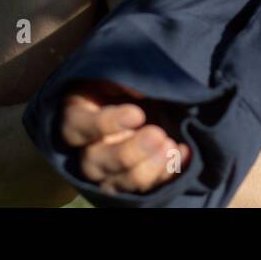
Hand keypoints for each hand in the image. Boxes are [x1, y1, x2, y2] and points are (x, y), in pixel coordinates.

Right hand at [60, 80, 191, 193]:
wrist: (143, 100)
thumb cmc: (123, 84)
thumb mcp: (116, 72)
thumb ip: (121, 78)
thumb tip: (137, 91)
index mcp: (77, 119)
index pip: (79, 127)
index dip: (106, 124)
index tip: (137, 114)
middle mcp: (88, 151)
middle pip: (95, 164)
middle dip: (128, 153)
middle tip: (156, 135)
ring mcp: (110, 172)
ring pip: (119, 184)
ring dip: (147, 169)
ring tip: (170, 147)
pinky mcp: (134, 181)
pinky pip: (148, 188)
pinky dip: (168, 173)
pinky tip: (183, 152)